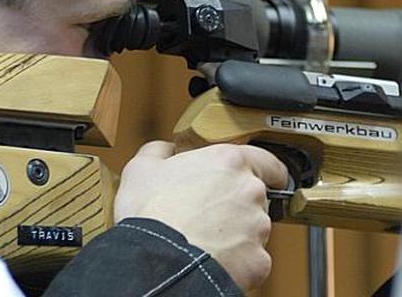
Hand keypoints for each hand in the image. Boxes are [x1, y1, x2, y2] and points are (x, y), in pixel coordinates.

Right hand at [114, 141, 288, 290]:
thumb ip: (160, 151)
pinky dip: (235, 259)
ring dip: (235, 232)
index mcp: (228, 162)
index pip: (268, 162)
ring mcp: (257, 227)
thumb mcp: (142, 167)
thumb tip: (165, 150)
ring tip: (203, 237)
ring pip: (253, 228)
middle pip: (255, 197)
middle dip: (236, 204)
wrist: (156, 258)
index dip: (266, 171)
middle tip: (205, 210)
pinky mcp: (257, 260)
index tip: (265, 178)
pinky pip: (251, 258)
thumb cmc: (151, 212)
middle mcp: (250, 191)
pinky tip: (210, 256)